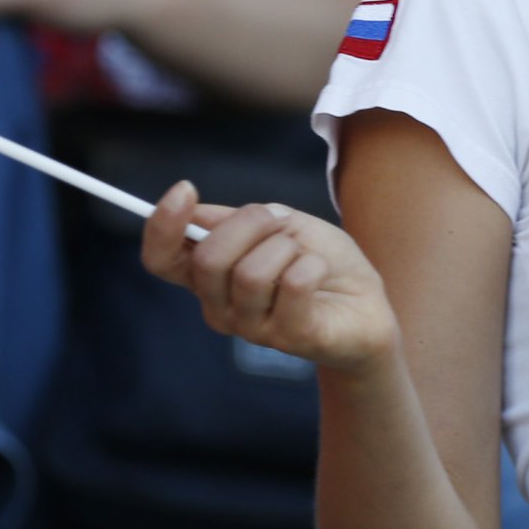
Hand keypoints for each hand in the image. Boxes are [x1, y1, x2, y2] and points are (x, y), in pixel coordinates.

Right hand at [141, 181, 400, 375]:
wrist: (367, 306)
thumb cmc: (318, 262)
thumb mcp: (280, 225)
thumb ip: (239, 220)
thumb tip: (196, 211)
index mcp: (209, 276)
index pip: (162, 259)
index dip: (162, 225)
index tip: (184, 190)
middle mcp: (219, 306)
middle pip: (208, 258)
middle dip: (250, 223)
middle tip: (280, 223)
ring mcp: (251, 327)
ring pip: (251, 273)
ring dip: (287, 248)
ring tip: (305, 256)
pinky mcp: (289, 338)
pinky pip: (292, 286)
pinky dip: (312, 265)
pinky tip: (320, 272)